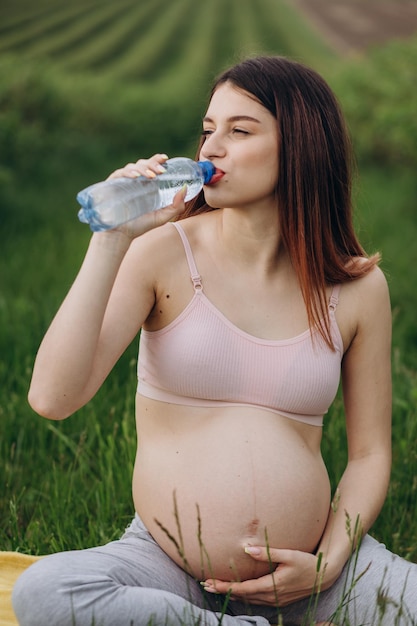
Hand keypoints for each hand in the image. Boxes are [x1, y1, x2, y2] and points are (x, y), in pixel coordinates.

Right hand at [104, 154, 185, 238]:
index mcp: (147, 185)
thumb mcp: (162, 217)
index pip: (152, 166)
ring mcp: (123, 182)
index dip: (158, 160)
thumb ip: (176, 206)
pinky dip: (128, 173)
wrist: (120, 235)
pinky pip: (119, 174)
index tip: (166, 159)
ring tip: (152, 176)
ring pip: (133, 167)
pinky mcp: (112, 185)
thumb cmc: (140, 226)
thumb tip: (185, 188)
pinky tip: (136, 177)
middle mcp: (135, 181)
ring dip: (143, 168)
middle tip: (162, 171)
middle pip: (143, 164)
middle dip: (153, 163)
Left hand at [202, 547, 328, 606]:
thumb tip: (247, 549)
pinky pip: (255, 599)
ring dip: (231, 593)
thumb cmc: (306, 563)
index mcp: (272, 586)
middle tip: (206, 584)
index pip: (243, 588)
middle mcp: (271, 597)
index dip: (226, 587)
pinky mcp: (277, 600)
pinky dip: (242, 595)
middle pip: (242, 595)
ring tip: (215, 587)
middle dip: (223, 590)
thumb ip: (268, 552)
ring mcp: (274, 600)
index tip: (211, 583)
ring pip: (248, 599)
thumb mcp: (289, 555)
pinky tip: (235, 591)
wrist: (323, 577)